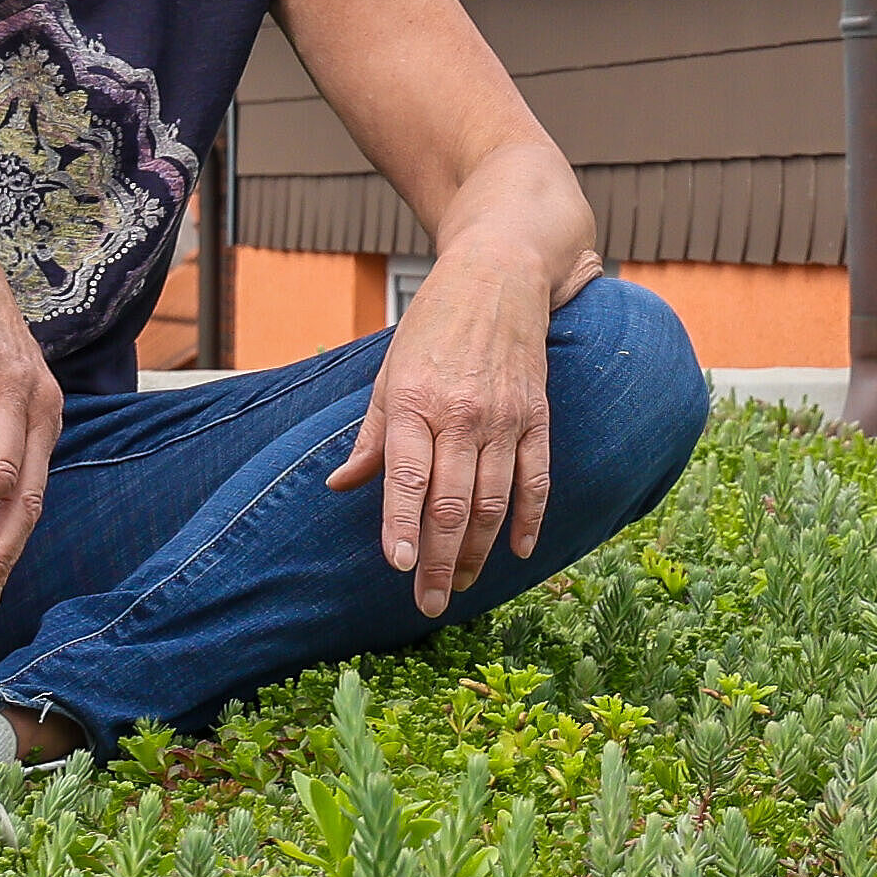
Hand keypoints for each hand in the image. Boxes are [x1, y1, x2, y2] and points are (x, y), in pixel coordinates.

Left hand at [332, 258, 553, 616]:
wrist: (499, 273)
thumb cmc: (433, 325)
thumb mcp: (389, 372)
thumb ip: (371, 436)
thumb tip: (340, 486)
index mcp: (415, 402)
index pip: (408, 477)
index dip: (403, 524)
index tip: (400, 565)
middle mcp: (461, 414)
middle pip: (453, 504)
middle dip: (441, 560)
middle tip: (430, 604)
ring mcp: (504, 417)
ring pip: (494, 501)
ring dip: (479, 552)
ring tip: (463, 586)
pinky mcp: (536, 416)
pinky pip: (536, 478)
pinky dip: (529, 519)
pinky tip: (517, 552)